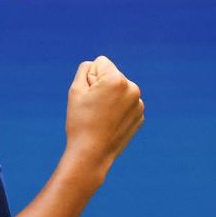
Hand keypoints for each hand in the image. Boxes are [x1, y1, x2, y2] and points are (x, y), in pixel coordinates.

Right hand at [65, 56, 144, 177]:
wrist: (92, 154)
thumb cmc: (81, 121)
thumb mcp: (75, 90)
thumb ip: (86, 69)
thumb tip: (97, 65)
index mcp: (117, 80)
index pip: (100, 63)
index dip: (90, 78)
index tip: (88, 96)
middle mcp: (132, 88)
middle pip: (111, 75)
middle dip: (102, 86)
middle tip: (94, 108)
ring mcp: (138, 103)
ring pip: (119, 89)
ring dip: (111, 97)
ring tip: (102, 116)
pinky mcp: (140, 116)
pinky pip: (126, 103)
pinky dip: (118, 110)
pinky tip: (110, 123)